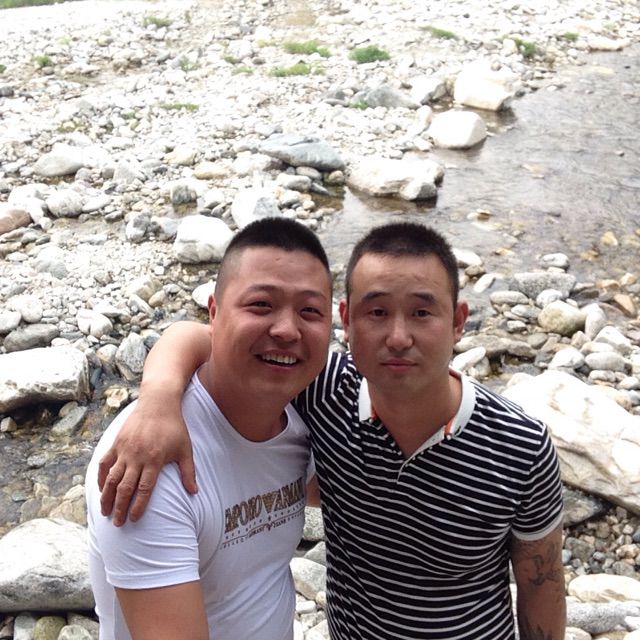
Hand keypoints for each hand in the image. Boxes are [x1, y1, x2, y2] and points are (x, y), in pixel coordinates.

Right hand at [98, 398, 196, 525]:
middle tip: (118, 523)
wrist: (158, 403)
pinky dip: (100, 478)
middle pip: (125, 488)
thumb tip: (194, 492)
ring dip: (106, 497)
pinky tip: (101, 490)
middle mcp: (137, 457)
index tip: (134, 519)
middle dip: (120, 507)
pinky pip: (104, 464)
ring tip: (105, 512)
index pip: (144, 489)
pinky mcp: (116, 443)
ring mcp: (124, 450)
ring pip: (111, 479)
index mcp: (154, 460)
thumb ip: (188, 472)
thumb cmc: (174, 427)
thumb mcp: (185, 448)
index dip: (138, 506)